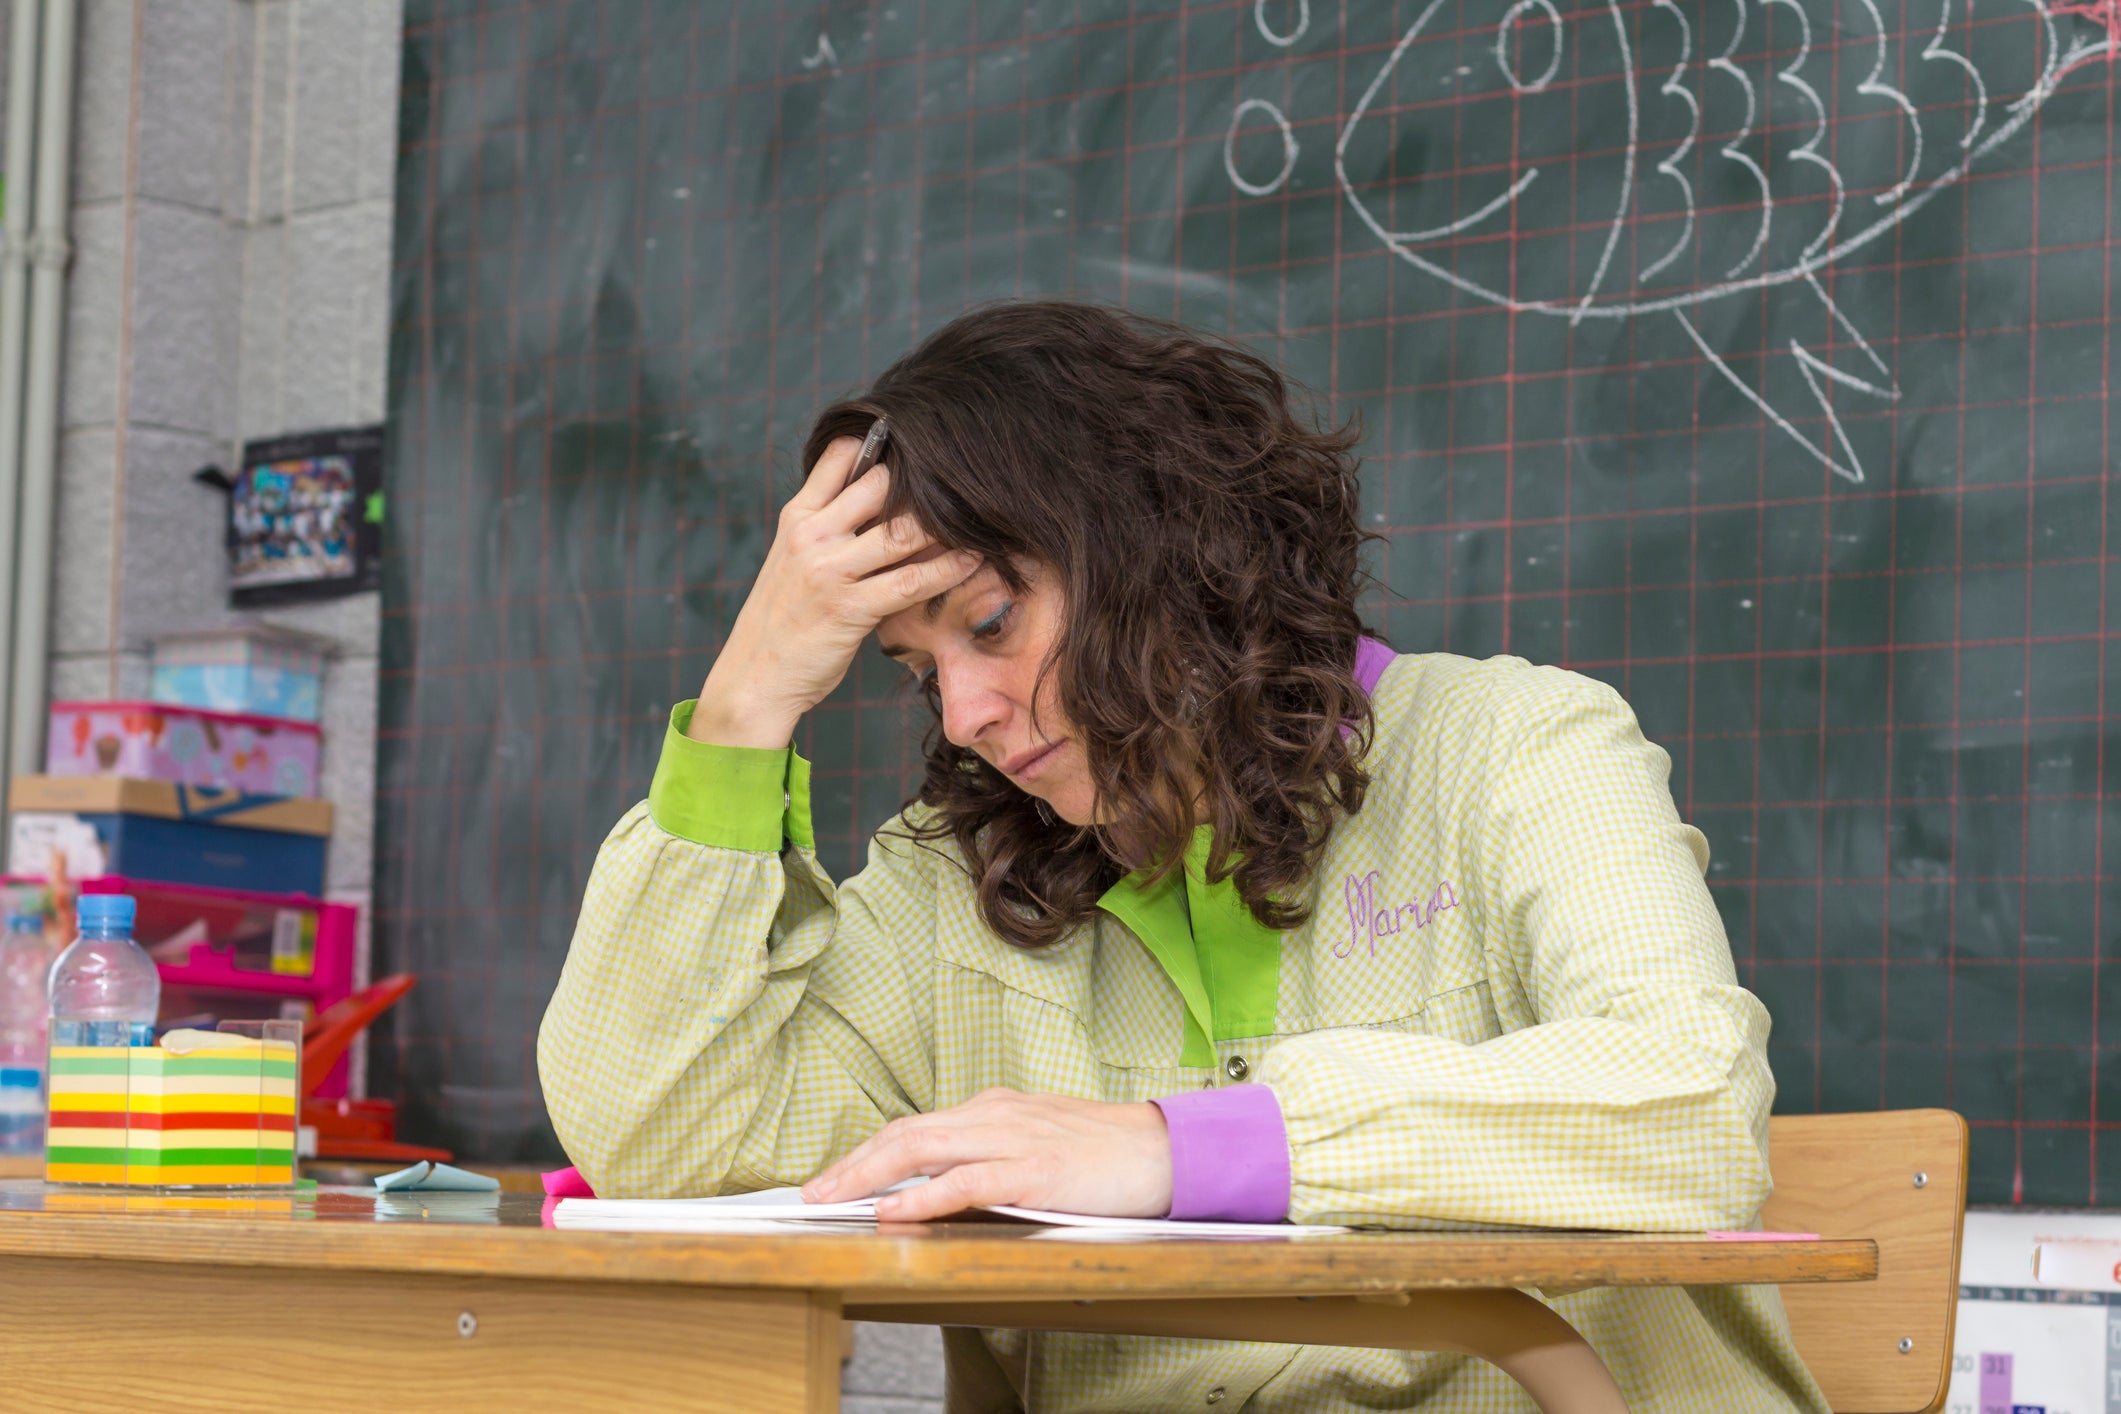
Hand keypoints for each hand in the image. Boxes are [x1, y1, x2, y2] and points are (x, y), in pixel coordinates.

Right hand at [689, 436, 981, 747]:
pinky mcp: (850, 608)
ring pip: (902, 531)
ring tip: (980, 520)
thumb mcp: (794, 559)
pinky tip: (973, 561)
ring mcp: (830, 570)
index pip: (839, 456)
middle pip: (879, 485)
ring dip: (946, 525)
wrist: (754, 676)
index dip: (880, 443)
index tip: (918, 445)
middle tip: (964, 484)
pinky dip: (949, 569)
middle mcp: (812, 535)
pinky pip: (912, 581)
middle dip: (924, 482)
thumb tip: (883, 499)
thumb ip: (829, 527)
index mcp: (797, 516)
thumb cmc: (784, 618)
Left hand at [801, 1088, 1173, 1221]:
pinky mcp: (1034, 1171)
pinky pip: (968, 1181)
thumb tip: (938, 1185)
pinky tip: (895, 1211)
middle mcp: (995, 1116)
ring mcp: (1013, 1140)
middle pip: (905, 1135)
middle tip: (812, 1193)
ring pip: (923, 1150)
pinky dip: (925, 1197)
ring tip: (832, 1199)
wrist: (1164, 1151)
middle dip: (852, 1164)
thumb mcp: (1035, 1143)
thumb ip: (989, 1156)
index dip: (866, 1153)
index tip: (832, 1178)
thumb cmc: (1104, 1154)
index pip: (913, 1128)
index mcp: (993, 1110)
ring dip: (869, 1176)